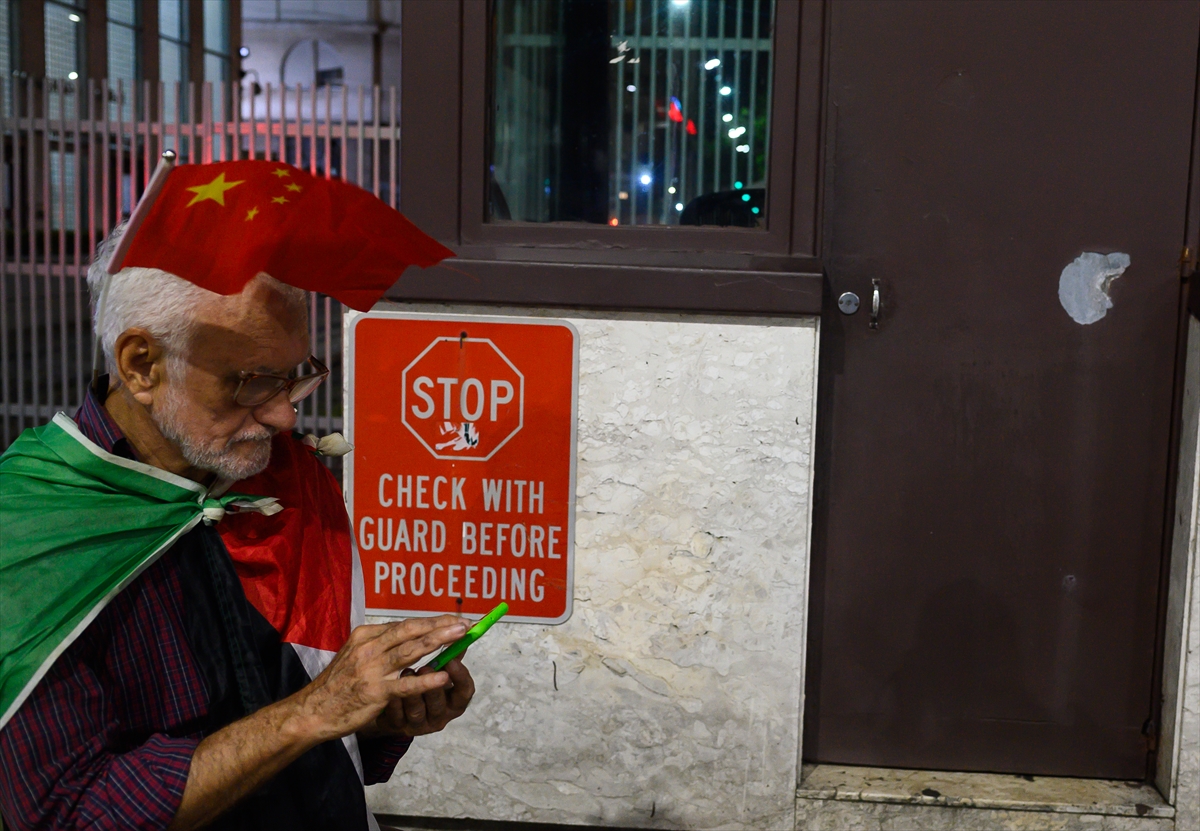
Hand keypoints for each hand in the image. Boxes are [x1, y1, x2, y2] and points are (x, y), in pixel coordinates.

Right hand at [295, 615, 466, 742]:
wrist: (312, 711)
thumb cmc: (338, 684)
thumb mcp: (355, 655)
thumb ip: (381, 645)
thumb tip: (414, 636)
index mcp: (366, 635)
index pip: (405, 625)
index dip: (432, 621)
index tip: (453, 619)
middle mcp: (369, 647)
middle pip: (411, 631)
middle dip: (440, 625)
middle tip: (464, 622)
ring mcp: (371, 669)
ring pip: (410, 651)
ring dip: (438, 641)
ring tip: (460, 636)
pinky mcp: (374, 692)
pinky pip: (404, 684)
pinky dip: (424, 680)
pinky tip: (442, 677)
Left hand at [371, 656, 475, 736]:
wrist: (399, 709)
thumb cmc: (425, 685)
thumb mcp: (440, 672)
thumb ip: (450, 655)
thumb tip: (461, 628)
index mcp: (454, 701)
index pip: (464, 691)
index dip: (460, 676)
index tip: (452, 659)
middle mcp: (439, 716)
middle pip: (440, 704)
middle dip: (433, 686)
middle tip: (426, 666)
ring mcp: (418, 724)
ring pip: (417, 711)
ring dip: (412, 690)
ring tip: (406, 672)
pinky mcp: (398, 726)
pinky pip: (395, 715)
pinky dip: (393, 701)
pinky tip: (389, 686)